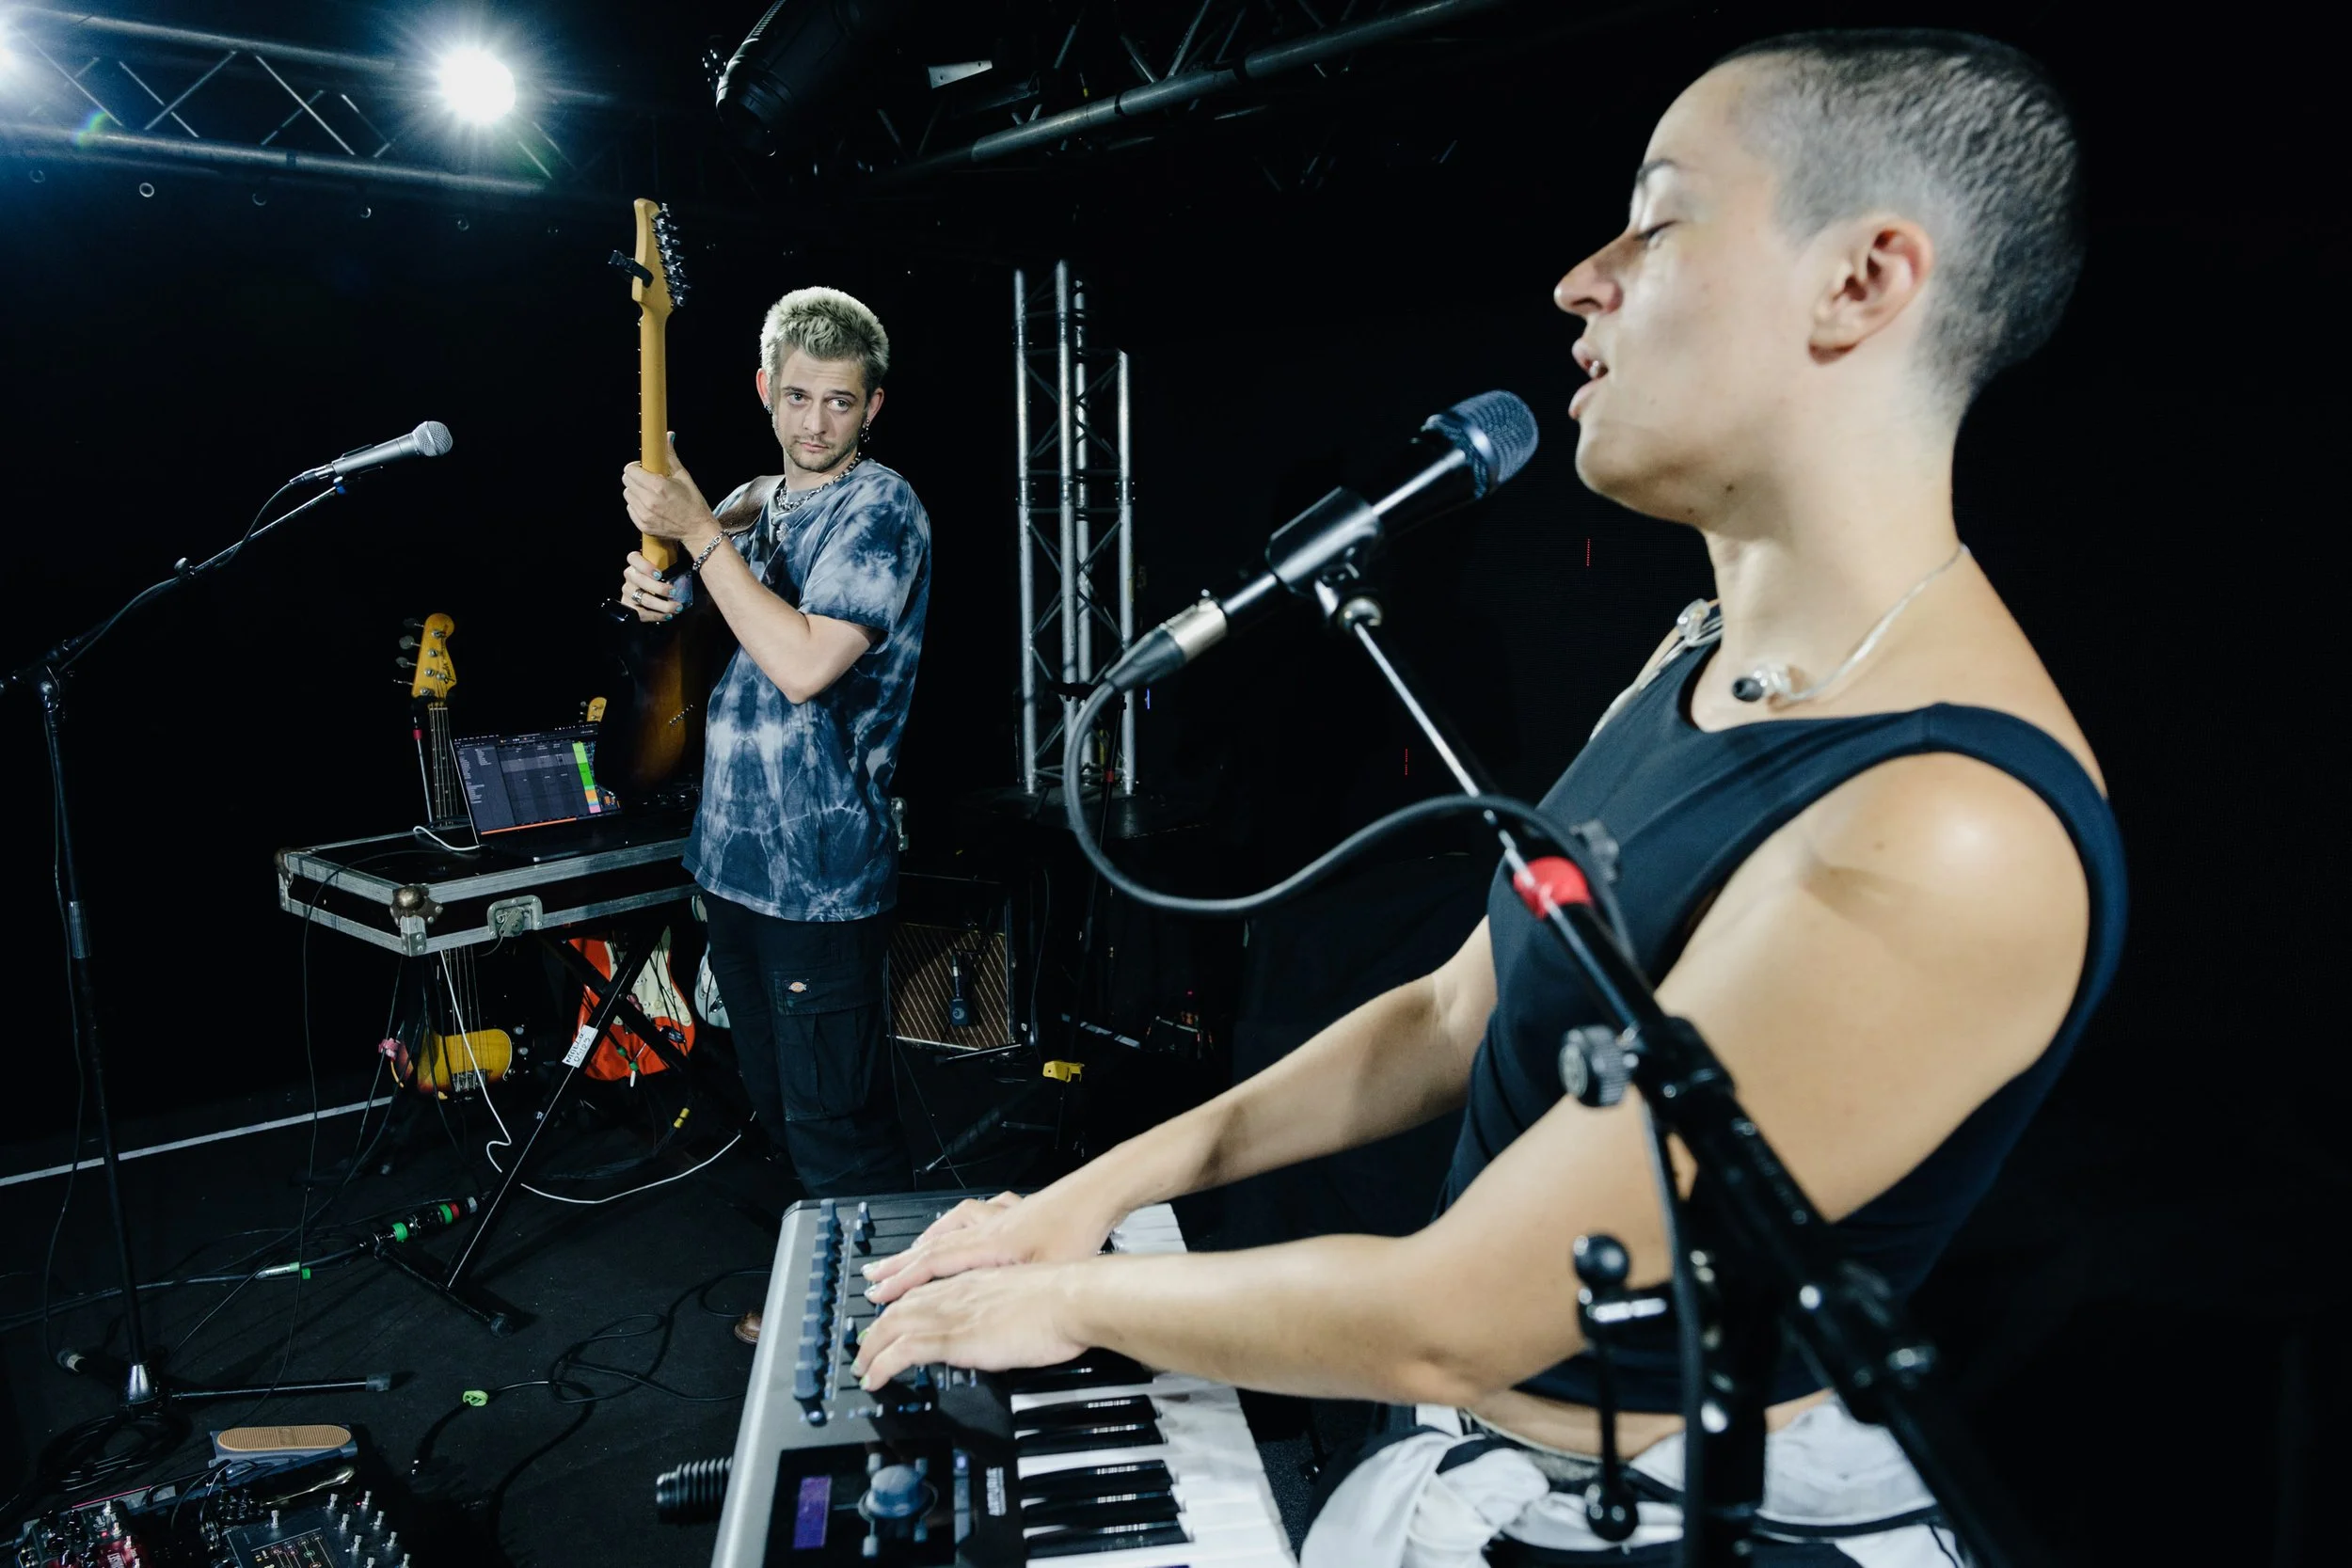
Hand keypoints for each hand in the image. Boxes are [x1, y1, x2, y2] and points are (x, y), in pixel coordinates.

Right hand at [620, 551, 682, 622]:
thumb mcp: (665, 566)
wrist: (653, 595)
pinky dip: (656, 615)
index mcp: (636, 562)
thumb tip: (689, 559)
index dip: (645, 566)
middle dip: (659, 588)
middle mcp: (630, 576)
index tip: (660, 574)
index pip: (633, 558)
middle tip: (674, 592)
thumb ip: (670, 563)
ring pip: (643, 599)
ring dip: (662, 605)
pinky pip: (641, 613)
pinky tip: (668, 615)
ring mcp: (627, 591)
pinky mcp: (628, 606)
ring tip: (677, 607)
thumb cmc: (663, 576)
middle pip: (640, 580)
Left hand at [621, 433, 718, 545]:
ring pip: (627, 495)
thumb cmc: (693, 502)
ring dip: (635, 491)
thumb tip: (667, 435)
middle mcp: (648, 500)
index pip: (630, 470)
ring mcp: (644, 514)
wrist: (698, 530)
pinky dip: (637, 505)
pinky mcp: (642, 525)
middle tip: (647, 480)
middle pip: (626, 481)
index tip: (643, 468)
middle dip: (635, 478)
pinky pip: (630, 509)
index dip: (636, 466)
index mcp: (658, 486)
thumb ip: (670, 456)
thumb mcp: (683, 476)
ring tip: (649, 494)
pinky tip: (650, 505)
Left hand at [851, 1264, 1086, 1388]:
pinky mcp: (954, 1338)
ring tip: (861, 1367)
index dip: (901, 1306)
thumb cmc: (1064, 1300)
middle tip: (863, 1348)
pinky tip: (874, 1379)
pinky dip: (882, 1365)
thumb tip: (1006, 1324)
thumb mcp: (1027, 1299)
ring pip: (893, 1326)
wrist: (1071, 1299)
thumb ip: (1008, 1308)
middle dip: (876, 1329)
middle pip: (900, 1307)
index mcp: (975, 1282)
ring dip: (871, 1348)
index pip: (925, 1292)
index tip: (891, 1320)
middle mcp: (957, 1293)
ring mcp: (953, 1314)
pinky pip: (903, 1351)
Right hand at [863, 1185, 1120, 1304]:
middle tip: (873, 1276)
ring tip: (908, 1253)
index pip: (933, 1265)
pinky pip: (975, 1214)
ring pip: (950, 1228)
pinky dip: (959, 1222)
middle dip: (900, 1263)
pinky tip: (960, 1224)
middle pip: (933, 1245)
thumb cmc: (1077, 1234)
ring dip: (925, 1242)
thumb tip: (987, 1327)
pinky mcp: (1017, 1211)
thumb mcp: (1043, 1276)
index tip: (877, 1297)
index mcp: (989, 1246)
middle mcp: (987, 1228)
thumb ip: (1011, 1300)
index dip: (902, 1283)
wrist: (1099, 1194)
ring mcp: (1001, 1217)